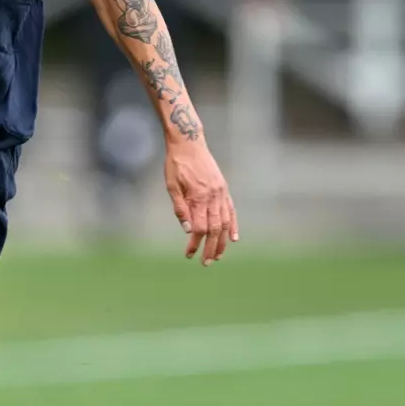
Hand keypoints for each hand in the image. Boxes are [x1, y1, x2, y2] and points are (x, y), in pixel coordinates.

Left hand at [164, 139, 238, 265]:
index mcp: (198, 197)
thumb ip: (180, 208)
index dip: (195, 243)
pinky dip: (233, 225)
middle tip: (206, 263)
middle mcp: (213, 196)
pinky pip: (231, 210)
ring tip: (218, 256)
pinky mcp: (223, 189)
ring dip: (222, 241)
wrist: (188, 142)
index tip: (189, 254)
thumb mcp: (172, 186)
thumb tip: (189, 230)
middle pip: (214, 229)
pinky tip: (233, 238)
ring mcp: (220, 193)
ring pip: (225, 222)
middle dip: (211, 248)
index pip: (199, 228)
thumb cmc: (176, 164)